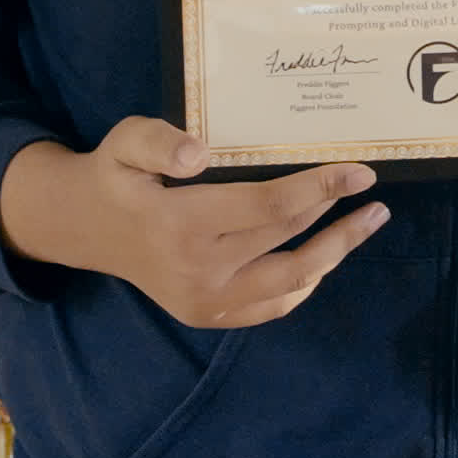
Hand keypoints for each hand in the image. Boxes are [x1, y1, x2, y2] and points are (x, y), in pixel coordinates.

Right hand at [0, 117, 388, 328]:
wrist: (84, 228)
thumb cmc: (115, 175)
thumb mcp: (125, 142)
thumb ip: (160, 142)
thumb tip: (201, 155)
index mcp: (181, 224)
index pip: (270, 207)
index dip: (321, 188)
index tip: (359, 173)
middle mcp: (198, 270)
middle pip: (288, 241)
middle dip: (337, 216)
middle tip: (372, 195)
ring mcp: (205, 301)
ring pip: (290, 282)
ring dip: (334, 254)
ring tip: (366, 224)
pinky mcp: (207, 315)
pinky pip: (271, 307)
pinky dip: (304, 284)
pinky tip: (325, 258)